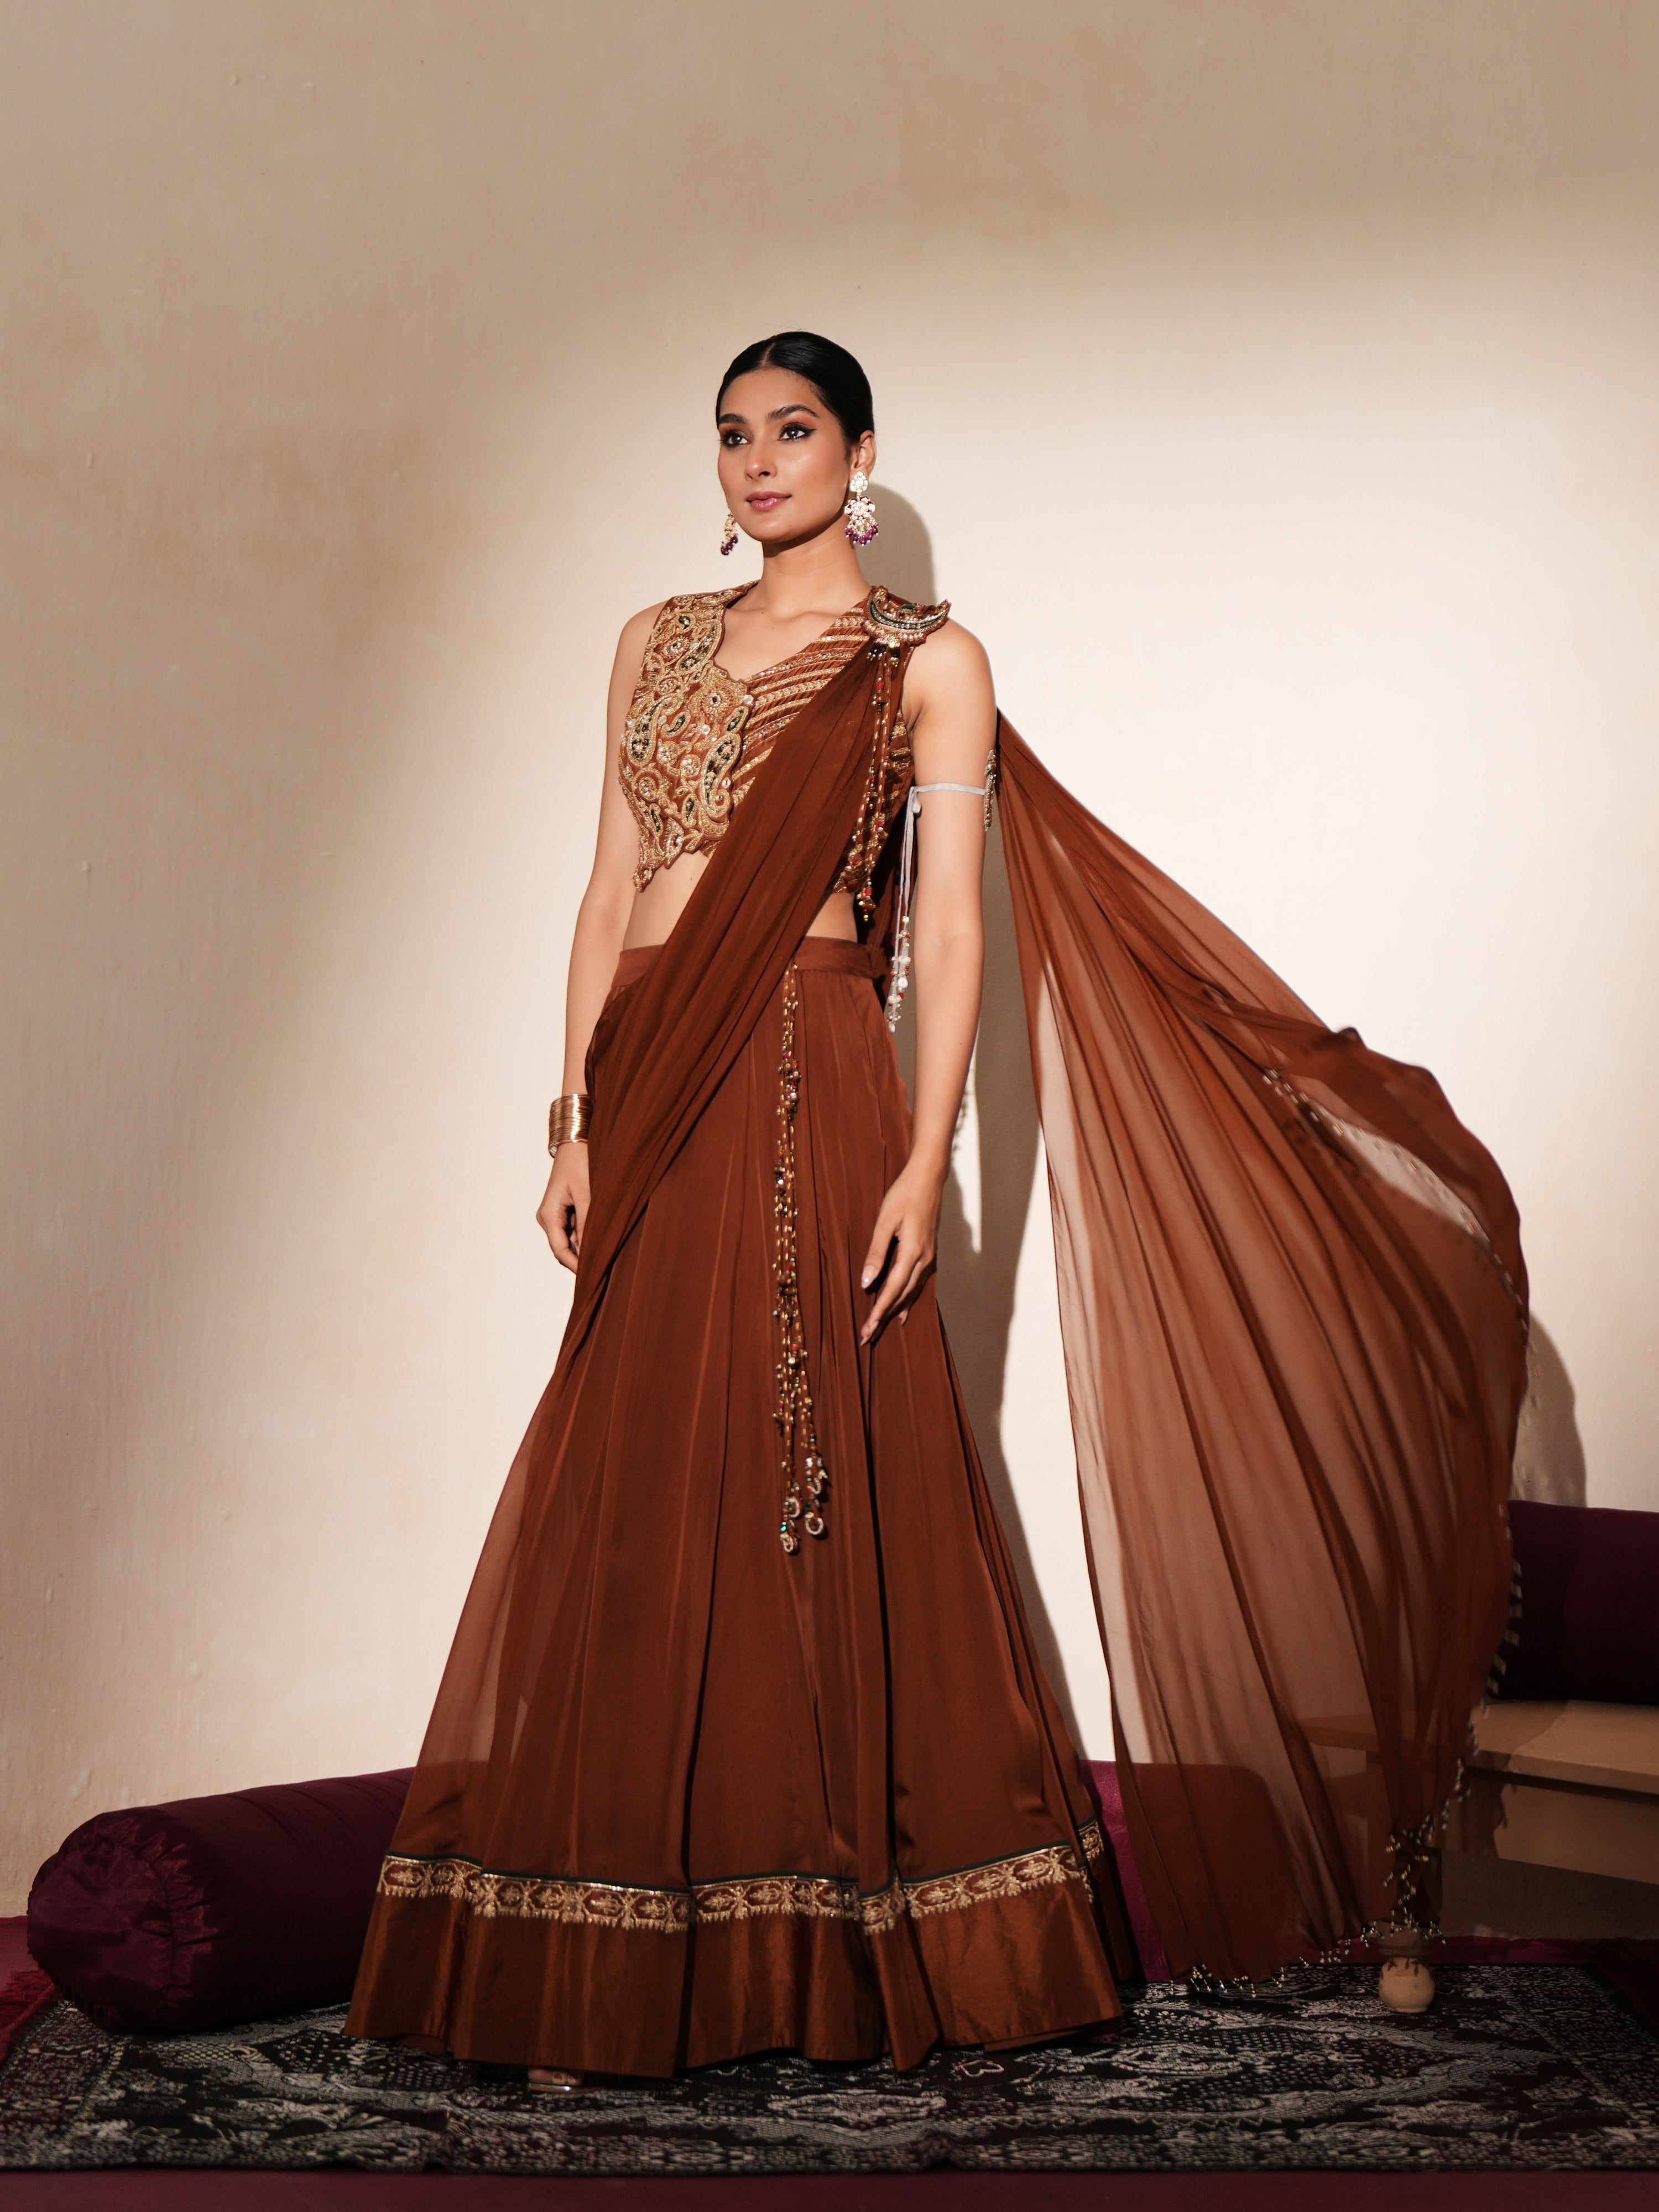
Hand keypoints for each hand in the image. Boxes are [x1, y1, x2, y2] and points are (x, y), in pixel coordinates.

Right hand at [537, 1143, 589, 1272]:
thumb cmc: (581, 1163)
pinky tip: (600, 1242)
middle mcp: (547, 1217)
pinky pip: (572, 1232)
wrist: (576, 1143)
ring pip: (568, 1242)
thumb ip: (587, 1223)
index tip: (592, 1276)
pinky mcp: (562, 1212)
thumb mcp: (587, 1194)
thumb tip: (590, 1250)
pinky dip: (584, 1238)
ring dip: (584, 1250)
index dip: (575, 1265)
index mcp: (548, 1214)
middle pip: (562, 1249)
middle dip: (580, 1260)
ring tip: (604, 1257)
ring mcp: (553, 1215)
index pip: (560, 1250)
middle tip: (602, 1271)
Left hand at [859, 1160, 943, 1342]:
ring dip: (895, 1309)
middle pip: (902, 1296)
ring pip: (911, 1291)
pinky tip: (902, 1309)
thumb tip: (866, 1282)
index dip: (878, 1311)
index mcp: (912, 1252)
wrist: (928, 1178)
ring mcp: (929, 1257)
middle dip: (883, 1317)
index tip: (867, 1330)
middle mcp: (924, 1259)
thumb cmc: (904, 1195)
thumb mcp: (885, 1221)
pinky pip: (917, 1282)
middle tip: (867, 1336)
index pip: (892, 1290)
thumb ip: (876, 1252)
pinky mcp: (928, 1252)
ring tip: (881, 1327)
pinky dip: (908, 1298)